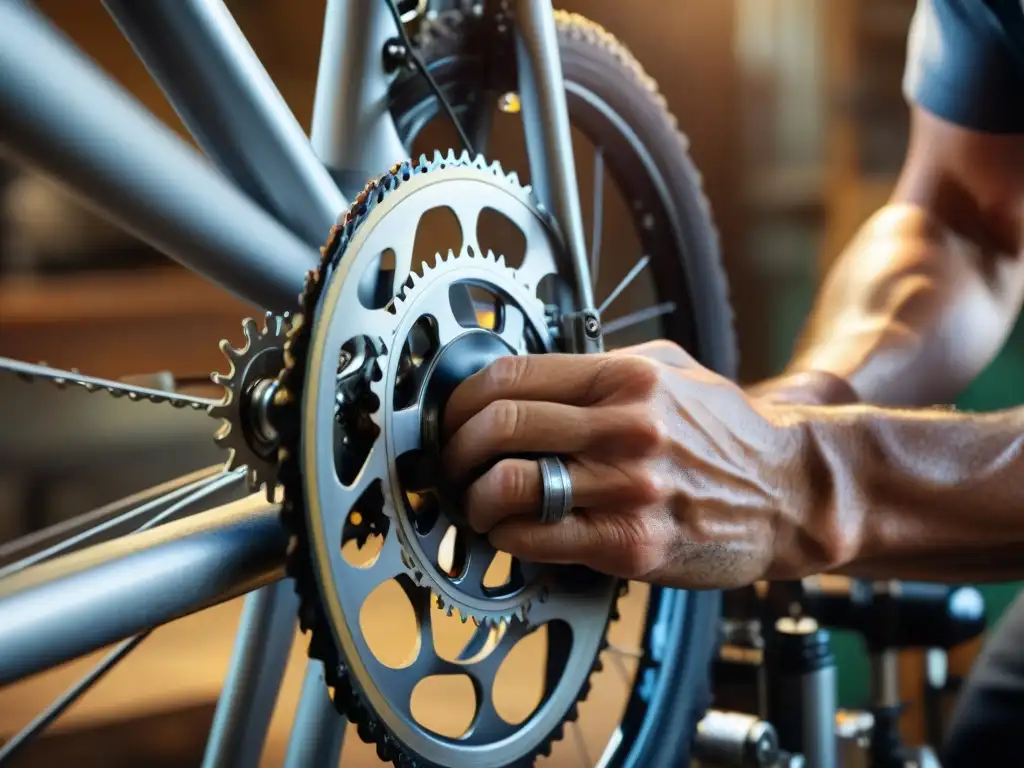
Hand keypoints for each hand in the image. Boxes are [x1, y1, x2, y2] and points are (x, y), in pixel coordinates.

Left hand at [441, 340, 815, 588]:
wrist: (788, 493)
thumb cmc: (726, 433)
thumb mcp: (671, 371)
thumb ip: (599, 367)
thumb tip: (523, 376)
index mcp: (627, 378)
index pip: (510, 377)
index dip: (463, 400)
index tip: (455, 417)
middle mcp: (626, 427)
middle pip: (499, 427)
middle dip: (456, 448)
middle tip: (454, 462)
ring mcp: (629, 489)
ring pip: (508, 486)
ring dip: (474, 498)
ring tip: (479, 501)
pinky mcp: (631, 545)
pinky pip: (536, 539)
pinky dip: (506, 537)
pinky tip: (512, 533)